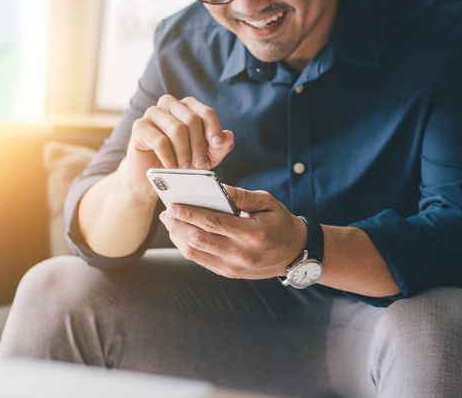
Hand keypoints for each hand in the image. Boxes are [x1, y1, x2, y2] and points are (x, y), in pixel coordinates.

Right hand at [119, 95, 234, 195]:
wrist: (150, 175)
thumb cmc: (180, 160)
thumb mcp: (205, 156)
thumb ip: (219, 147)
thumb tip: (228, 136)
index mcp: (187, 106)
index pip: (206, 112)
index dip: (213, 129)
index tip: (217, 145)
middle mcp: (170, 104)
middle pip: (192, 120)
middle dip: (199, 145)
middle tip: (199, 164)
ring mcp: (152, 113)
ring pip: (177, 129)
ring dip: (184, 153)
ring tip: (185, 167)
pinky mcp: (139, 126)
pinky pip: (160, 140)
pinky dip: (169, 157)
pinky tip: (171, 167)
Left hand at [159, 185, 306, 278]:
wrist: (295, 253)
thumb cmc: (280, 222)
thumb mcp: (268, 203)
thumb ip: (242, 196)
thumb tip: (217, 188)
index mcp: (252, 234)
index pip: (213, 223)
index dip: (190, 214)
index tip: (173, 205)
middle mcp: (242, 254)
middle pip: (200, 240)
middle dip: (178, 225)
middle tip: (167, 213)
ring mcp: (234, 267)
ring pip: (196, 253)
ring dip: (178, 237)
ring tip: (170, 223)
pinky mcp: (229, 274)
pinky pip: (201, 261)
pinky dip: (187, 247)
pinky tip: (181, 235)